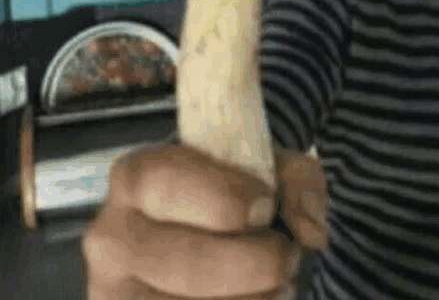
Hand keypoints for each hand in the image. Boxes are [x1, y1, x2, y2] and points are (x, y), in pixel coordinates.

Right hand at [81, 142, 327, 298]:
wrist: (201, 227)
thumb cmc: (236, 191)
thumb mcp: (270, 167)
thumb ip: (298, 182)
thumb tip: (310, 232)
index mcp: (138, 176)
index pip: (168, 183)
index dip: (224, 198)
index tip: (266, 208)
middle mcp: (112, 235)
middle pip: (183, 261)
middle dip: (253, 264)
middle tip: (287, 257)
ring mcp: (113, 291)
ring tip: (278, 287)